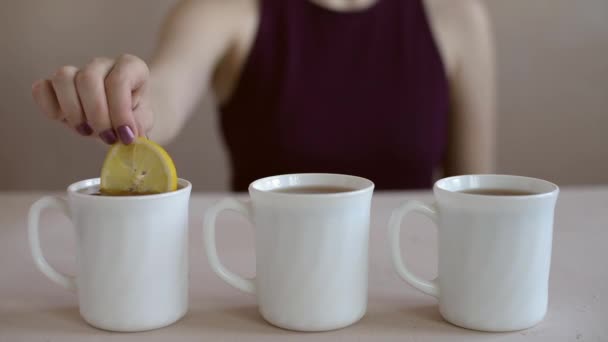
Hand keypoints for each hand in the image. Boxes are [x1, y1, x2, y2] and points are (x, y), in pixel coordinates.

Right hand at [32, 54, 152, 144]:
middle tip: (107, 138)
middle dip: (97, 115)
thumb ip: (140, 123)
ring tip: (86, 131)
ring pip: (63, 78)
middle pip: (88, 79)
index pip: (118, 81)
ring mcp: (77, 72)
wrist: (122, 116)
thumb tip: (129, 133)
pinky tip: (63, 120)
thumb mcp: (144, 120)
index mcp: (130, 67)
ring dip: (74, 111)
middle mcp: (102, 65)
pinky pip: (42, 87)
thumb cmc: (134, 116)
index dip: (120, 112)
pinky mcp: (55, 86)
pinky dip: (49, 106)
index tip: (126, 137)